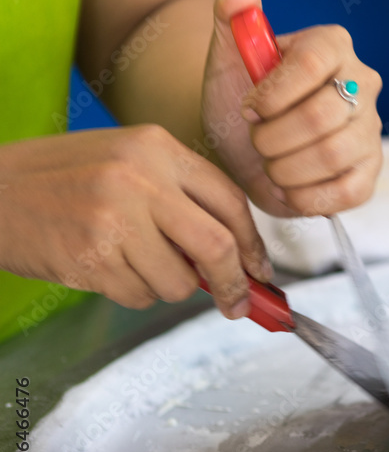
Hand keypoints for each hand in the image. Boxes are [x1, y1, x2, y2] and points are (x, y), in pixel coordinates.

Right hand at [0, 126, 271, 318]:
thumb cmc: (64, 179)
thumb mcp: (128, 162)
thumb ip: (182, 198)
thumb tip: (238, 257)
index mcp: (157, 147)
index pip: (231, 201)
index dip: (253, 244)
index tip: (260, 271)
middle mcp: (140, 179)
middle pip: (217, 245)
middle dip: (235, 283)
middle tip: (237, 304)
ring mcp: (114, 219)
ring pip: (178, 282)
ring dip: (168, 287)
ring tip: (133, 263)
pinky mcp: (91, 258)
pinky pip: (140, 296)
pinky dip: (133, 293)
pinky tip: (105, 267)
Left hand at [202, 0, 383, 217]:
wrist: (247, 147)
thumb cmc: (242, 99)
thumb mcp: (227, 58)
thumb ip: (229, 15)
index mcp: (332, 45)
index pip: (312, 64)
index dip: (273, 94)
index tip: (249, 109)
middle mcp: (362, 84)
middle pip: (321, 115)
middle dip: (273, 138)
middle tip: (256, 142)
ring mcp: (371, 130)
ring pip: (333, 155)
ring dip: (285, 170)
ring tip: (270, 166)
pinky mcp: (371, 172)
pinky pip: (347, 192)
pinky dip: (307, 198)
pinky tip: (288, 190)